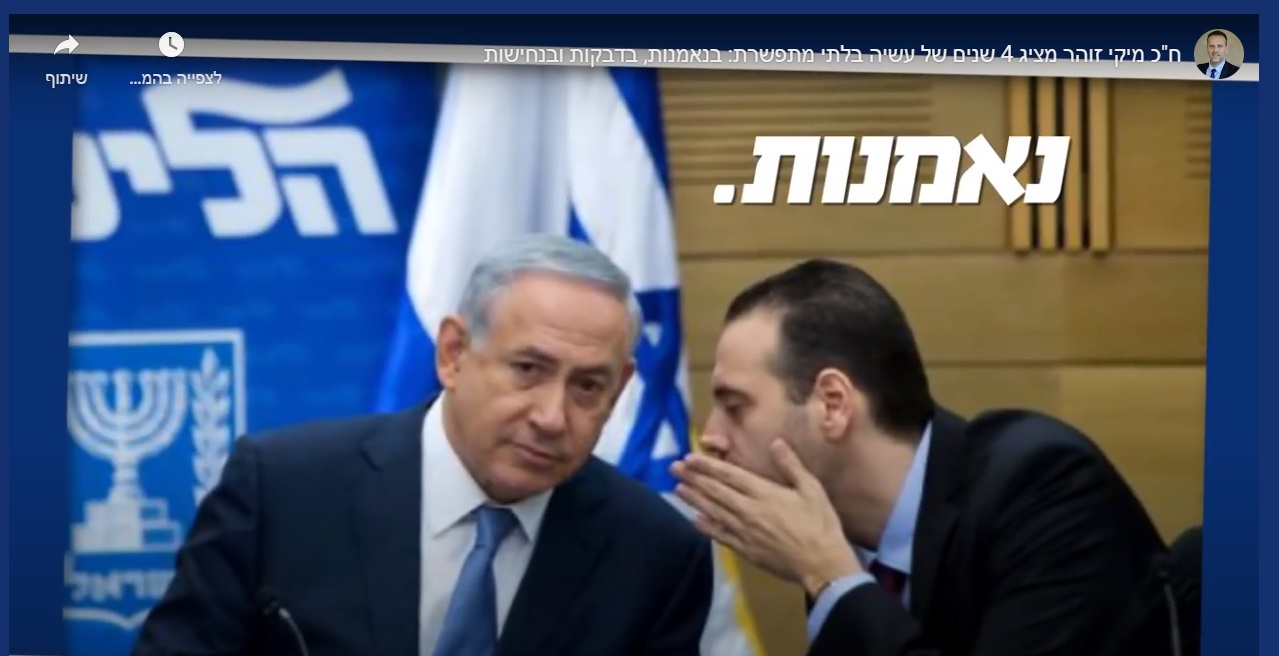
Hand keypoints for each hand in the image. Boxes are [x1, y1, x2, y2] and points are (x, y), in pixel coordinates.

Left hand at [671, 439, 861, 593]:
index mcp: (764, 492)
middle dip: (693, 478)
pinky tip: (694, 520)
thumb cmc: (820, 524)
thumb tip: (776, 442)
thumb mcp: (812, 489)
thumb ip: (791, 465)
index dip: (708, 465)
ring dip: (694, 499)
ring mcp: (744, 531)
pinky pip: (720, 535)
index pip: (729, 475)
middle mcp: (748, 510)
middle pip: (715, 491)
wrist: (822, 564)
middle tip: (673, 468)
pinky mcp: (745, 549)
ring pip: (713, 511)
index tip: (689, 457)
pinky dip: (706, 527)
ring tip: (677, 488)